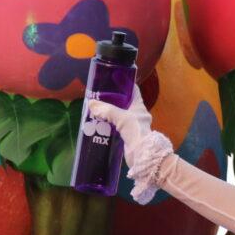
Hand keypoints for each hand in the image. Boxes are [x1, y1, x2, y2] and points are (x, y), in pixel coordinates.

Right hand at [87, 86, 173, 203]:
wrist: (143, 155)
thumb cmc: (136, 131)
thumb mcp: (121, 117)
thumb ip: (106, 110)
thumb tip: (91, 104)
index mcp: (139, 106)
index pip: (132, 90)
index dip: (124, 83)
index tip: (112, 79)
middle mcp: (137, 114)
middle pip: (123, 102)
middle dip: (111, 99)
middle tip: (97, 95)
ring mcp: (133, 125)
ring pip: (118, 115)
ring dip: (108, 113)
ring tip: (94, 108)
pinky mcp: (127, 135)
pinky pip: (115, 126)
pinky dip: (107, 124)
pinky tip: (97, 123)